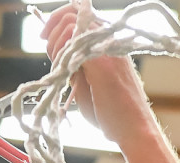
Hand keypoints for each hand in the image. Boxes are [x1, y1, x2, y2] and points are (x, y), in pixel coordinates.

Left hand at [41, 4, 179, 162]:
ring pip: (70, 25)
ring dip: (55, 46)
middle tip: (50, 56)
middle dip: (51, 32)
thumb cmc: (113, 113)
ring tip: (59, 71)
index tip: (44, 38)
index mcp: (108, 43)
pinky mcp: (102, 63)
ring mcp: (107, 49)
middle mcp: (109, 41)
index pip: (79, 16)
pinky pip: (74, 43)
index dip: (56, 22)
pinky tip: (64, 75)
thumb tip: (59, 55)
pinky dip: (61, 55)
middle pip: (71, 14)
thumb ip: (77, 66)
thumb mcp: (89, 83)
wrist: (134, 130)